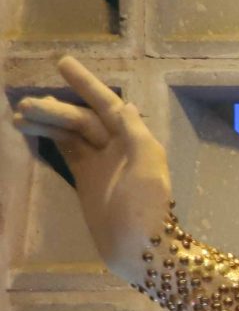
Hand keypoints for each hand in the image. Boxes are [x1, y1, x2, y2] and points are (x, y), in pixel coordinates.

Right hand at [11, 54, 173, 282]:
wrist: (139, 248)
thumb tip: (124, 104)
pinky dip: (50, 137)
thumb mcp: (147, 167)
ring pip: (71, 132)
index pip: (108, 104)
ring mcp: (101, 162)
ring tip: (18, 115)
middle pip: (83, 118)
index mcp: (136, 140)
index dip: (86, 84)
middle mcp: (118, 147)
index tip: (62, 63)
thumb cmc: (145, 207)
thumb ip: (135, 133)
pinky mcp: (86, 178)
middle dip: (55, 109)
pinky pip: (67, 149)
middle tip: (24, 106)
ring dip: (48, 121)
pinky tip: (30, 128)